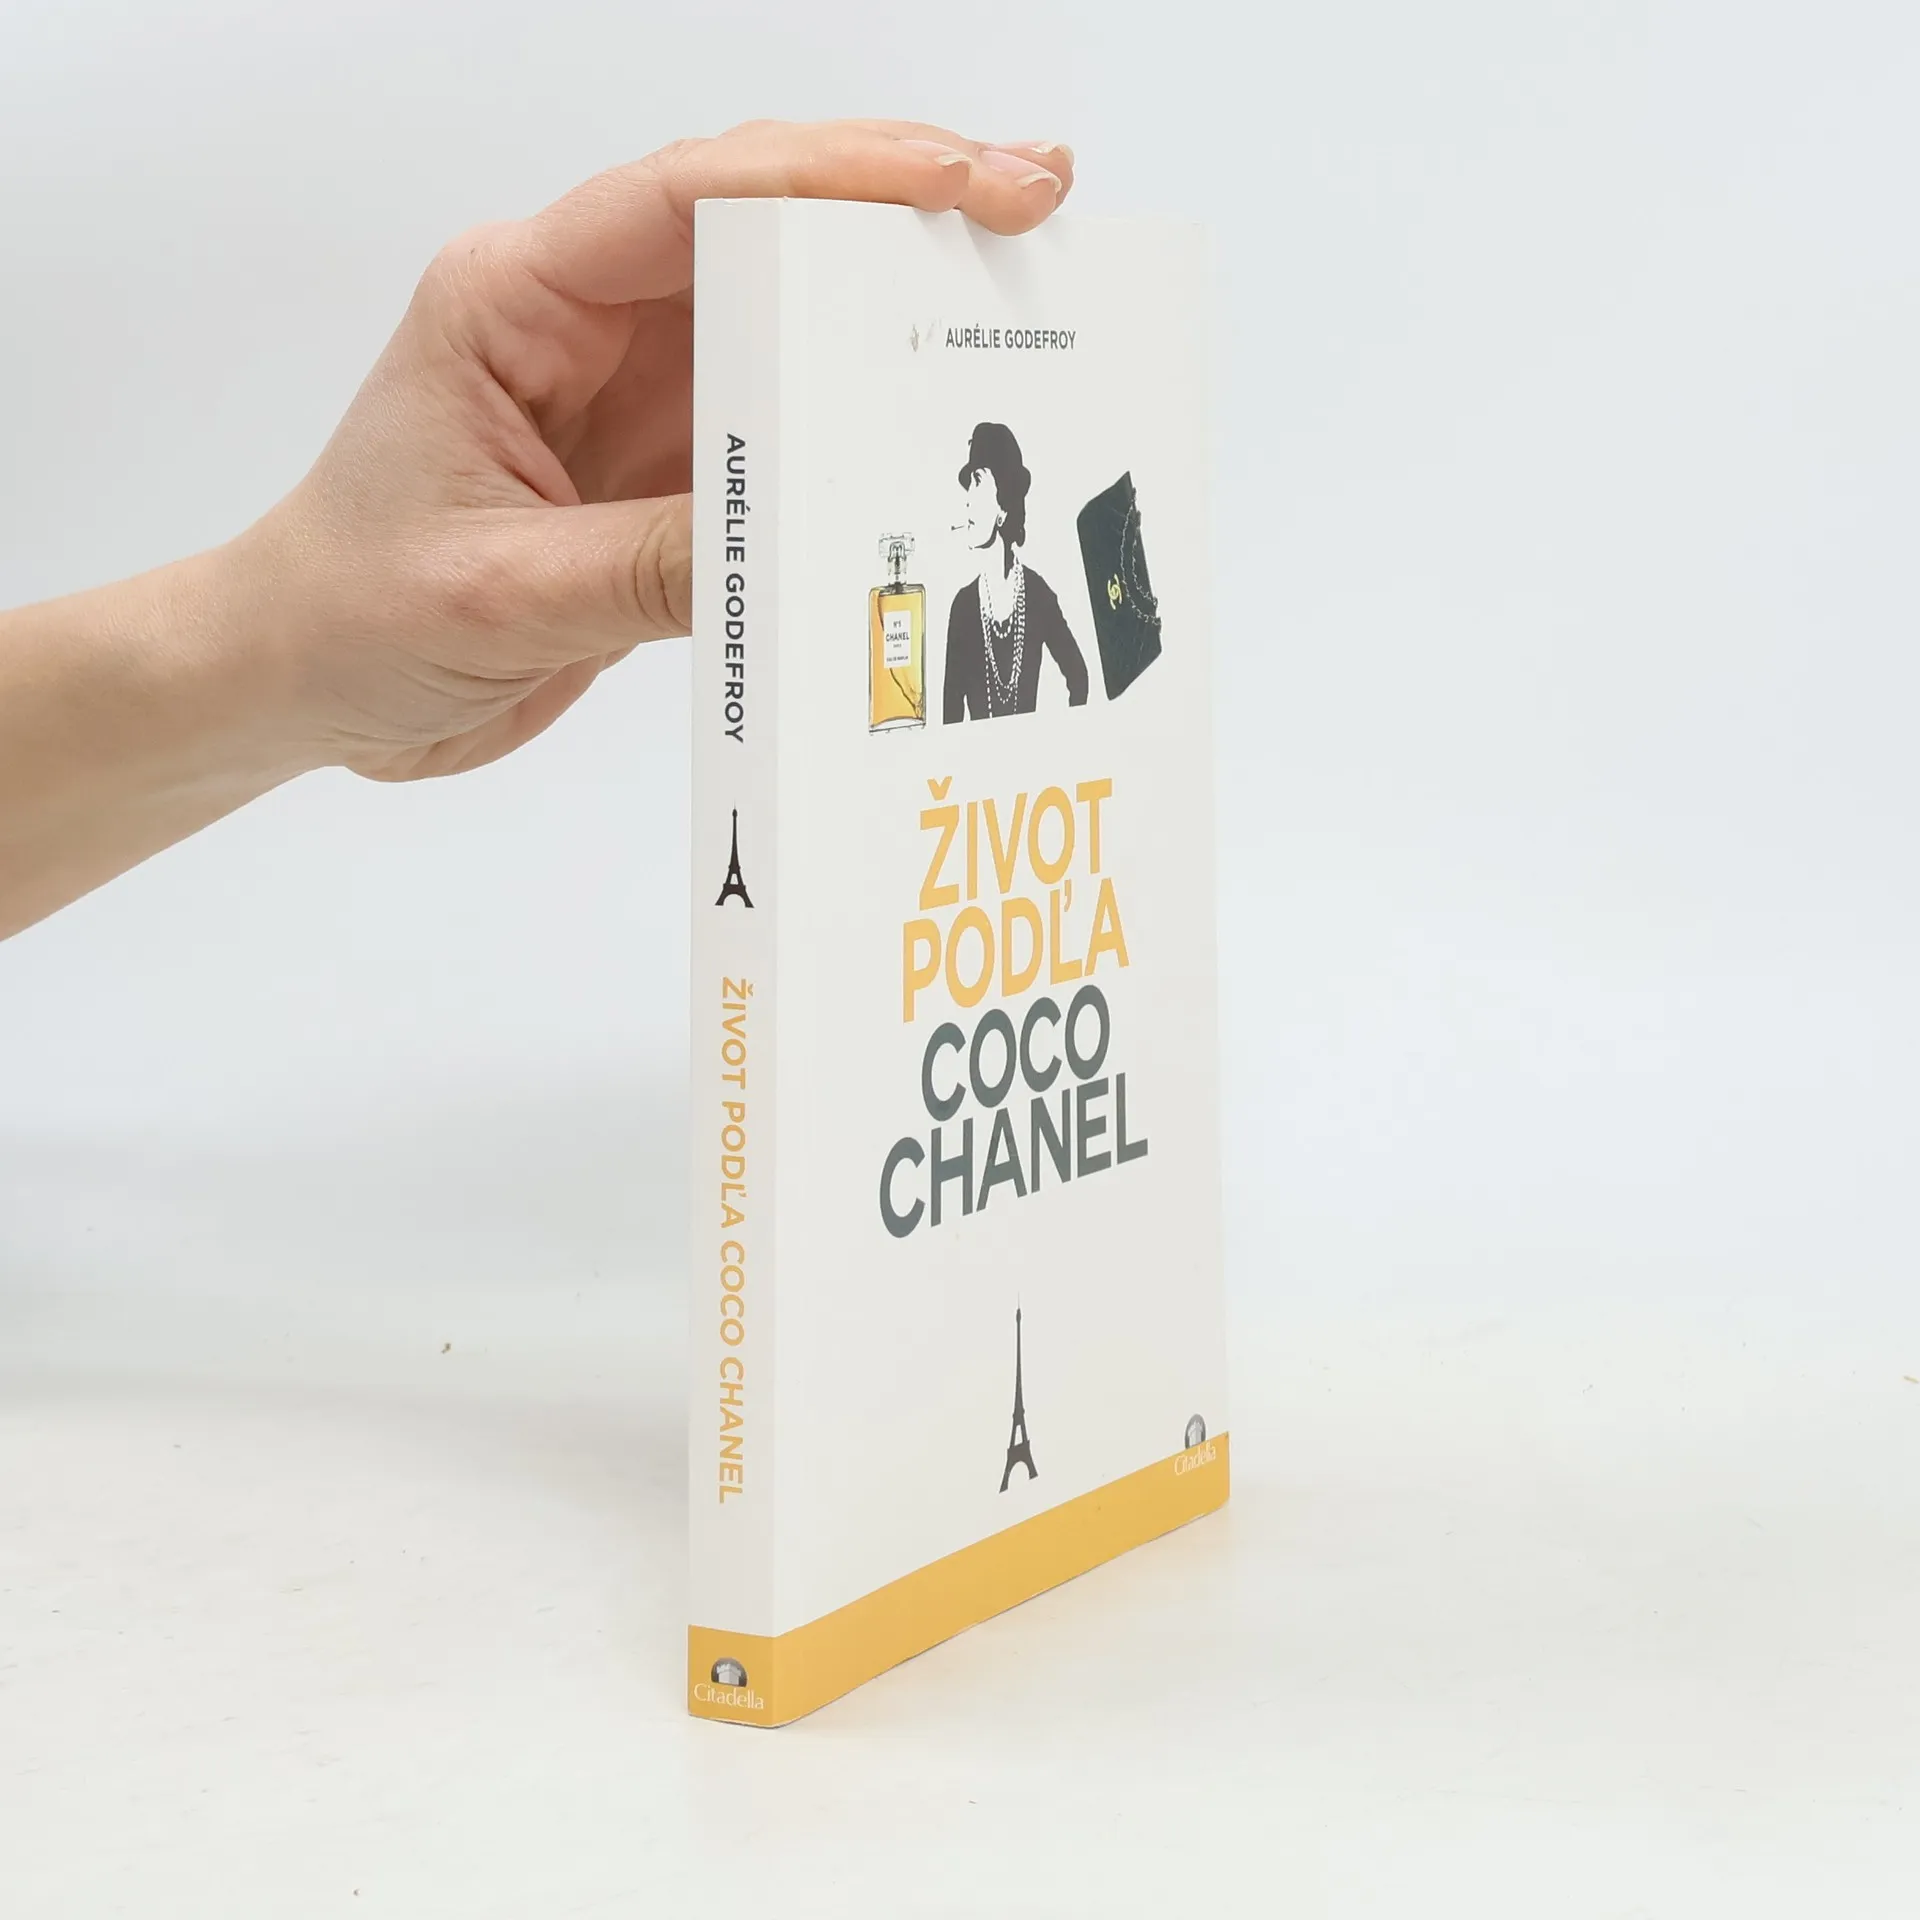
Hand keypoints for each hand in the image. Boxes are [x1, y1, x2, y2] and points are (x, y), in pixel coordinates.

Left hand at [248, 119, 1074, 780]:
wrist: (309, 683)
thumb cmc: (350, 611)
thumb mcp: (500, 595)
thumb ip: (648, 569)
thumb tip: (800, 548)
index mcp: (516, 301)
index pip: (687, 197)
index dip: (830, 174)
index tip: (953, 180)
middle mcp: (585, 326)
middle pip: (759, 224)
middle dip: (898, 203)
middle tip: (1034, 202)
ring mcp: (635, 397)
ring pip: (785, 319)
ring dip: (895, 308)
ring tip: (1020, 294)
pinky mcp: (665, 473)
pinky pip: (781, 432)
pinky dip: (858, 428)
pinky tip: (935, 426)